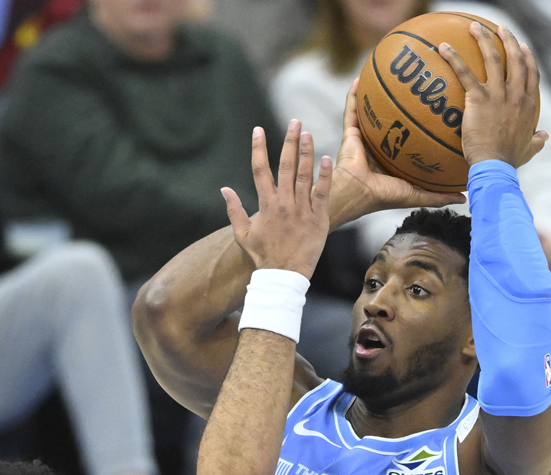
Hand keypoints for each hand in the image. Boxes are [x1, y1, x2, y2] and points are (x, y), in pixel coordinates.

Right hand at [221, 121, 332, 278]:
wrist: (283, 277)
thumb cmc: (263, 256)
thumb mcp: (242, 234)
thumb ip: (233, 210)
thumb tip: (224, 189)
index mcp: (265, 205)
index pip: (259, 170)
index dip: (258, 148)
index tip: (258, 129)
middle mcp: (283, 203)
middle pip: (285, 166)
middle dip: (289, 141)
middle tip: (294, 122)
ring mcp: (302, 210)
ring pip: (304, 175)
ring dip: (306, 152)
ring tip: (307, 132)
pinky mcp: (319, 218)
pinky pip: (323, 193)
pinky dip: (324, 175)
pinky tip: (326, 158)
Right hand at [329, 79, 465, 226]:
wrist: (359, 194)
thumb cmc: (385, 196)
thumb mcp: (418, 195)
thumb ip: (439, 196)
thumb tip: (464, 196)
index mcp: (393, 159)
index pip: (408, 139)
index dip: (420, 125)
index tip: (434, 111)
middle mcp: (379, 146)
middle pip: (392, 121)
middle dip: (401, 105)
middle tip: (415, 87)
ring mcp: (364, 138)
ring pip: (371, 112)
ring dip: (376, 95)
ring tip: (386, 76)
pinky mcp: (350, 133)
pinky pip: (351, 110)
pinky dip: (353, 96)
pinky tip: (358, 80)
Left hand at [439, 22, 547, 167]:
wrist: (495, 165)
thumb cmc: (509, 160)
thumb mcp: (529, 149)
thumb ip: (537, 141)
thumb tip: (545, 136)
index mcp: (528, 104)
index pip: (531, 74)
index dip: (528, 58)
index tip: (523, 47)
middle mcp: (516, 94)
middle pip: (515, 60)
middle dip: (509, 40)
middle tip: (501, 28)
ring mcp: (498, 94)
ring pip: (493, 59)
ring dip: (484, 40)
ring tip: (474, 27)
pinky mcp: (478, 98)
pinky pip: (465, 72)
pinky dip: (454, 58)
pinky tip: (444, 47)